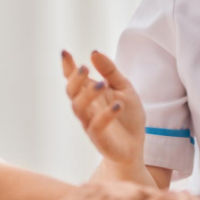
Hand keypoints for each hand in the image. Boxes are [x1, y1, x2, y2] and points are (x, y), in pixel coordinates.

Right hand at [62, 50, 145, 166]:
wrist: (135, 147)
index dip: (67, 66)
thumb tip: (94, 52)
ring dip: (89, 94)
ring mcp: (90, 123)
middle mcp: (86, 107)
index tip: (64, 52)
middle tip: (85, 68)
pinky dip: (106, 115)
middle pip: (72, 92)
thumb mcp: (124, 88)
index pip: (74, 78)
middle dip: (76, 79)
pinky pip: (97, 126)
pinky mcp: (100, 138)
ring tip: (103, 84)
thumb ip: (110, 71)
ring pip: (79, 108)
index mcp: (90, 93)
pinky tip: (118, 106)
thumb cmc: (127, 116)